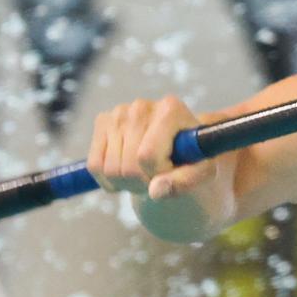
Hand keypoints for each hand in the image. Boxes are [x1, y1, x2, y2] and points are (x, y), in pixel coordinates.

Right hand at [87, 96, 219, 202]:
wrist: (176, 152)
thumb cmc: (192, 161)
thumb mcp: (202, 174)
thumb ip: (185, 182)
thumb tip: (155, 191)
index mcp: (171, 109)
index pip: (148, 156)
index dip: (159, 174)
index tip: (171, 171)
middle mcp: (142, 106)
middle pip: (129, 166)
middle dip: (143, 181)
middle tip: (157, 176)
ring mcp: (119, 112)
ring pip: (110, 169)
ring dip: (127, 183)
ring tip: (145, 173)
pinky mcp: (102, 121)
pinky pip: (94, 165)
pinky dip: (108, 180)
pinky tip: (127, 172)